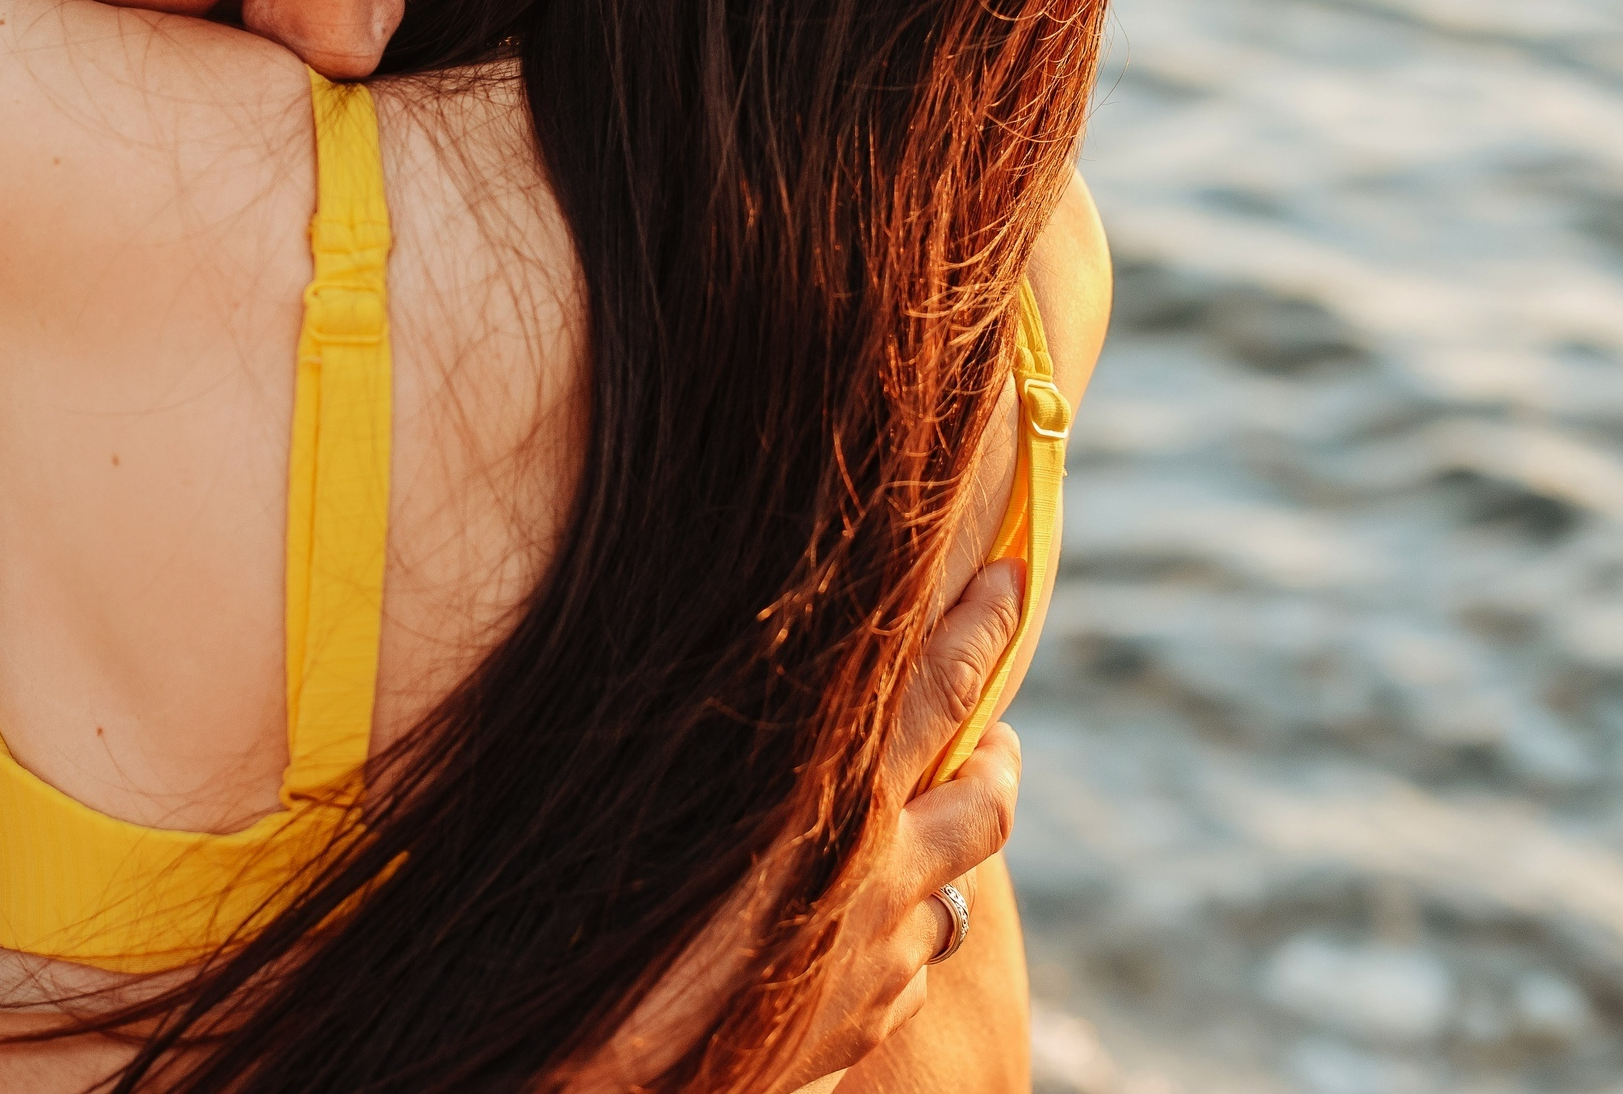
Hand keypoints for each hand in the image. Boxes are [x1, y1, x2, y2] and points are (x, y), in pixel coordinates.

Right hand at [579, 560, 1025, 1089]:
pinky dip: (893, 942)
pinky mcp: (858, 1023)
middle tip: (995, 734)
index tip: (1013, 578)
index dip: (985, 624)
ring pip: (952, 894)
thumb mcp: (672, 786)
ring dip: (943, 857)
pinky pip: (904, 974)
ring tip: (921, 838)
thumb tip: (765, 682)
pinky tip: (853, 937)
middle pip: (987, 799)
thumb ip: (733, 736)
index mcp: (839, 793)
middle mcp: (879, 871)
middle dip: (998, 756)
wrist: (610, 1066)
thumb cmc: (609, 912)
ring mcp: (877, 955)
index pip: (942, 685)